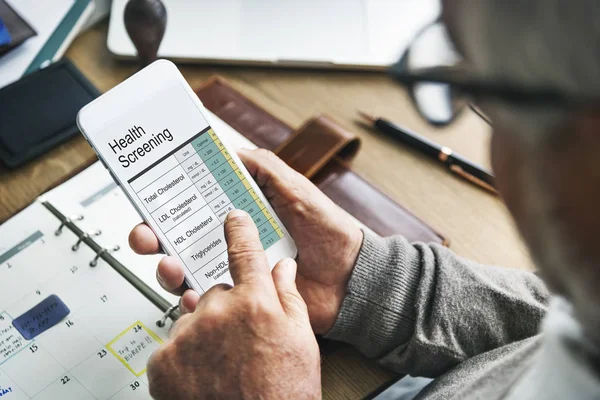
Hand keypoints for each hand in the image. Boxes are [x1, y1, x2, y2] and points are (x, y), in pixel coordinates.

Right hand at [129, 149, 362, 333]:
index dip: (166, 199)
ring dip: (167, 267)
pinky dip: (192, 299)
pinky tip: (192, 294)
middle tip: (145, 234)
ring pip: (184, 270)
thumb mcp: (297, 190)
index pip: (192, 203)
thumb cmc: (328, 231)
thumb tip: (229, 149)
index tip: (148, 194)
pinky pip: (208, 300)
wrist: (350, 278)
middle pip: (177, 238)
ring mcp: (233, 270)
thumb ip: (265, 169)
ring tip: (171, 265)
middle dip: (152, 235)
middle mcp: (229, 241)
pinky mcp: (241, 298)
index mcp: (239, 213)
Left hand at [147, 210, 320, 398]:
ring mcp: (188, 336)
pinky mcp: (163, 360)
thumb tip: (283, 267)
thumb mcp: (301, 340)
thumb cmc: (283, 393)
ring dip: (204, 333)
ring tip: (224, 363)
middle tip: (241, 339)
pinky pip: (172, 344)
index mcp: (255, 302)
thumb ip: (289, 296)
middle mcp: (218, 313)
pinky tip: (205, 374)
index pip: (244, 252)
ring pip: (193, 319)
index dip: (239, 232)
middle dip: (226, 308)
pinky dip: (184, 356)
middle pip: (215, 292)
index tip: (233, 220)